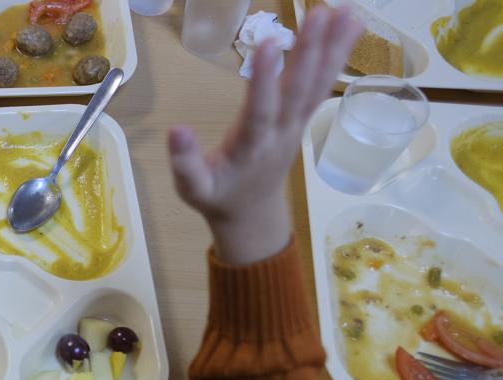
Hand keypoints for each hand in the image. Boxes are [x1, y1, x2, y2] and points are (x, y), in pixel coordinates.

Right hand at [168, 6, 361, 264]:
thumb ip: (184, 162)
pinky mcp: (303, 117)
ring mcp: (296, 124)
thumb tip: (175, 130)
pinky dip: (338, 54)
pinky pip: (322, 84)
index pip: (260, 111)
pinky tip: (352, 25)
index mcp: (251, 148)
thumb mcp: (193, 189)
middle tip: (320, 14)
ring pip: (317, 84)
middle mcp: (281, 132)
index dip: (265, 80)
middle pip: (298, 91)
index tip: (268, 43)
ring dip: (333, 47)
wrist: (252, 212)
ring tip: (347, 10)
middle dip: (309, 52)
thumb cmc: (218, 195)